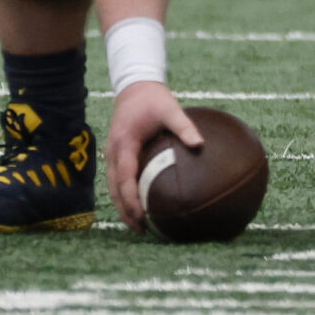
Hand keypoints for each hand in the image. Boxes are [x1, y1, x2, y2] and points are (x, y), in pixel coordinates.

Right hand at [105, 81, 203, 232]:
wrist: (135, 85)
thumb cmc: (152, 98)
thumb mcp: (170, 108)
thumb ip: (184, 126)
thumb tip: (201, 144)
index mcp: (124, 143)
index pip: (125, 178)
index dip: (131, 199)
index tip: (142, 216)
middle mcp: (114, 151)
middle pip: (114, 189)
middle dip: (125, 211)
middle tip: (142, 230)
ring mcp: (113, 153)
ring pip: (113, 187)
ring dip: (123, 206)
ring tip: (138, 225)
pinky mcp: (117, 154)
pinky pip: (117, 179)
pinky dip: (124, 195)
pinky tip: (138, 205)